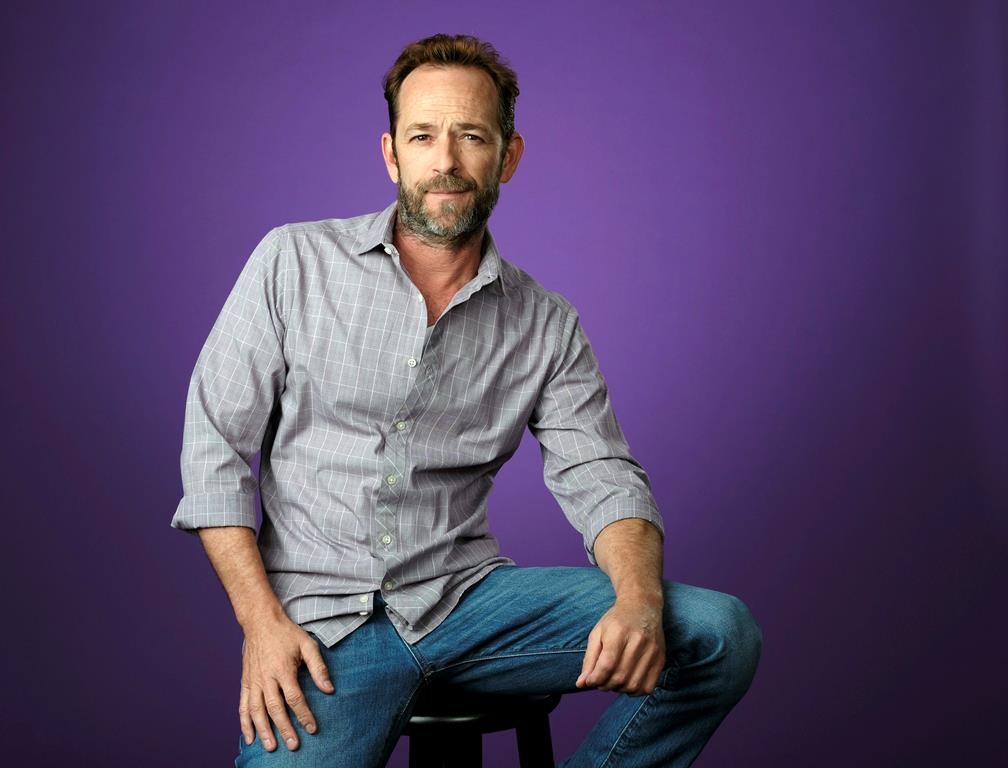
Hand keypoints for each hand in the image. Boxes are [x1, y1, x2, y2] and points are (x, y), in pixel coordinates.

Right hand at [239, 613, 333, 751]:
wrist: (260, 621)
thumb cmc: (286, 633)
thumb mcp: (307, 645)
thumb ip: (319, 667)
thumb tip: (329, 689)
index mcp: (283, 669)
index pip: (295, 698)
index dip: (304, 715)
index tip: (312, 728)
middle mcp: (266, 678)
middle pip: (275, 708)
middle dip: (284, 728)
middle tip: (293, 745)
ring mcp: (253, 681)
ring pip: (256, 711)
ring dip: (263, 730)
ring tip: (271, 747)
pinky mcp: (245, 682)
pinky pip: (243, 706)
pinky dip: (245, 723)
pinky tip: (250, 737)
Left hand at [575, 596, 664, 695]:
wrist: (643, 606)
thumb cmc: (616, 620)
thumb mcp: (597, 633)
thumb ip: (589, 659)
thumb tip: (581, 684)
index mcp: (618, 632)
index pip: (607, 665)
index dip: (595, 679)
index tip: (589, 681)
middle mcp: (638, 641)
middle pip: (620, 677)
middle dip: (605, 685)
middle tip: (600, 681)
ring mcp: (652, 651)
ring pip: (633, 685)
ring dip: (619, 689)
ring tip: (613, 681)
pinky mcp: (660, 659)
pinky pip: (647, 687)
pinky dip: (635, 691)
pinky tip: (627, 681)